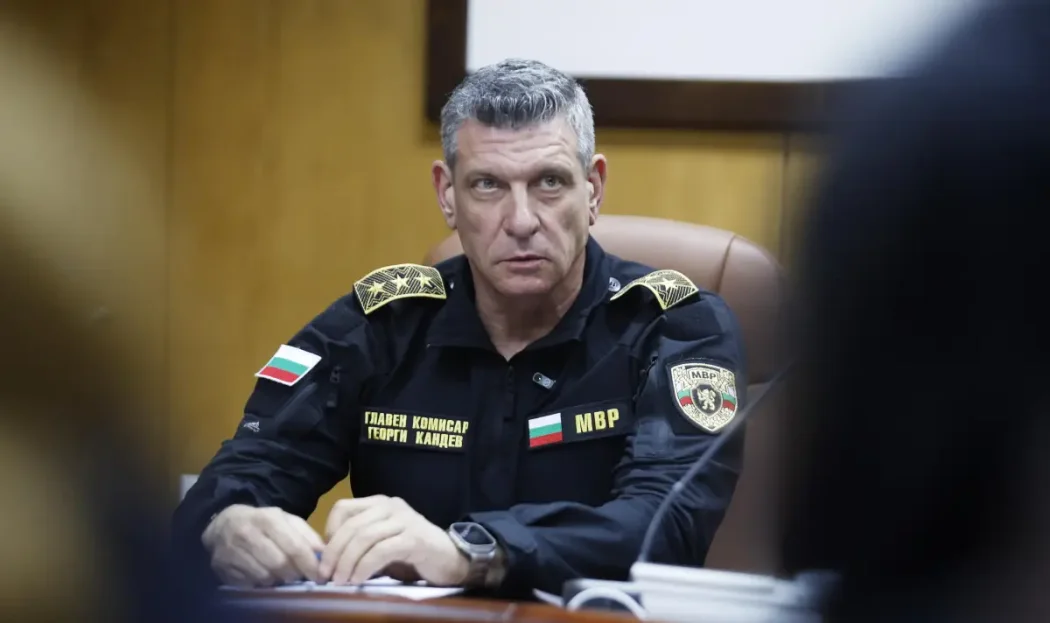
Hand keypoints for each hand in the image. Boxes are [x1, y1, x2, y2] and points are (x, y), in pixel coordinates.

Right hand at [202, 504, 323, 586]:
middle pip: (280, 564)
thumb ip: (306, 534)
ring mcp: (232, 551)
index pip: (294, 546)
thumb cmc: (262, 523)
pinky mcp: (223, 567)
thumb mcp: (285, 520)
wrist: (223, 525)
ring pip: (265, 576)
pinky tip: (264, 574)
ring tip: (281, 574)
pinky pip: (249, 583)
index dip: (309, 564)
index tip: (319, 576)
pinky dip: (261, 583)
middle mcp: (248, 533)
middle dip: (294, 574)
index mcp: (268, 518)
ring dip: (278, 579)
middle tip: (299, 576)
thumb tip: (322, 553)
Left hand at [319, 495, 467, 585]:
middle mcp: (392, 506)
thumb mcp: (381, 543)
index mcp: (380, 503)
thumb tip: (327, 559)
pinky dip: (365, 567)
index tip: (325, 557)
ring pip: (364, 537)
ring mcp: (405, 520)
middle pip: (352, 525)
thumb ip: (359, 543)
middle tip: (326, 576)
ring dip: (347, 562)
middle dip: (334, 553)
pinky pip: (381, 551)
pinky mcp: (415, 538)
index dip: (329, 532)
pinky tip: (359, 580)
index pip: (343, 508)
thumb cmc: (412, 553)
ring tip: (341, 581)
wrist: (449, 559)